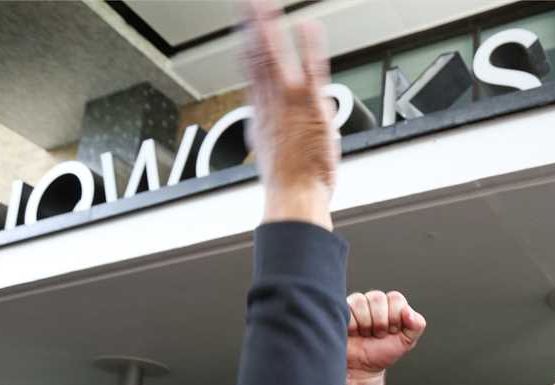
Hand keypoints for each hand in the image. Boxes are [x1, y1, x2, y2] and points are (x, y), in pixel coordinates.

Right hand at [240, 0, 338, 227]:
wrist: (294, 196)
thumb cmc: (288, 183)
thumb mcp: (271, 153)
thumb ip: (272, 133)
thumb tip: (272, 131)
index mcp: (261, 115)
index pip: (251, 73)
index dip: (246, 48)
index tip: (244, 30)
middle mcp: (270, 104)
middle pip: (256, 57)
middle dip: (251, 27)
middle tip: (248, 3)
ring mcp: (289, 103)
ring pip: (275, 57)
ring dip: (270, 26)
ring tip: (266, 3)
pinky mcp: (310, 107)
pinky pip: (309, 70)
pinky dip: (308, 47)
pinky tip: (308, 27)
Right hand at [347, 291, 425, 375]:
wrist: (361, 368)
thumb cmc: (382, 353)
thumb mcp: (406, 342)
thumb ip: (416, 325)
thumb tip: (408, 311)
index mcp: (391, 305)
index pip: (396, 298)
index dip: (395, 316)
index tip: (392, 331)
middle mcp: (374, 301)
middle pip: (378, 298)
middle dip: (380, 322)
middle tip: (378, 335)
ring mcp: (357, 304)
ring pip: (362, 302)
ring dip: (366, 324)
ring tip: (365, 334)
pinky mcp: (342, 310)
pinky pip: (348, 309)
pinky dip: (353, 325)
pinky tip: (354, 333)